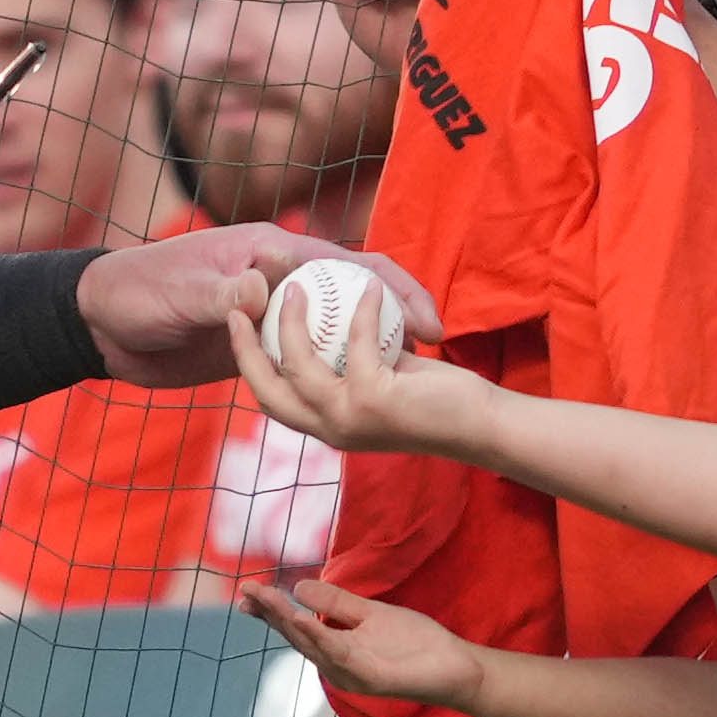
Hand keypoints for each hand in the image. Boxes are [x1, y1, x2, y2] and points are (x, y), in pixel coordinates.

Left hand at [79, 220, 437, 389]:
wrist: (102, 323)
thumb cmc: (138, 292)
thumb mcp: (183, 291)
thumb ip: (224, 294)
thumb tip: (265, 291)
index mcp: (271, 250)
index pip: (347, 263)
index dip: (391, 288)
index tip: (423, 322)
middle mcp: (280, 277)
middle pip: (354, 292)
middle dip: (398, 315)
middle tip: (435, 349)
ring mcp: (274, 314)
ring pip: (337, 327)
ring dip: (374, 348)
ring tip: (414, 377)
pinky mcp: (261, 348)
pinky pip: (309, 357)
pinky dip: (336, 371)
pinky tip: (364, 395)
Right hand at [227, 252, 472, 450]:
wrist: (477, 425)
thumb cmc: (434, 401)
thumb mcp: (382, 379)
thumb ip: (353, 361)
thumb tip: (333, 319)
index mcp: (327, 426)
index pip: (272, 399)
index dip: (249, 364)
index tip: (240, 327)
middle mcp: (331, 429)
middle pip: (266, 390)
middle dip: (245, 349)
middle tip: (238, 310)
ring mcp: (350, 418)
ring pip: (299, 365)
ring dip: (291, 322)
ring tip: (297, 287)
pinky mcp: (373, 401)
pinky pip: (358, 341)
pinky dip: (365, 310)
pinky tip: (372, 289)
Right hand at [241, 575, 485, 712]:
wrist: (454, 665)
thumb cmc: (415, 643)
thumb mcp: (370, 614)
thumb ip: (336, 603)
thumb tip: (299, 586)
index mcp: (334, 648)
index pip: (296, 627)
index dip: (271, 611)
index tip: (248, 591)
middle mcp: (336, 664)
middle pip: (296, 636)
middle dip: (270, 612)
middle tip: (246, 590)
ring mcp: (351, 673)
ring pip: (311, 645)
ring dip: (287, 621)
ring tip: (266, 599)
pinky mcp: (370, 677)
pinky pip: (339, 654)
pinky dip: (319, 636)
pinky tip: (302, 618)